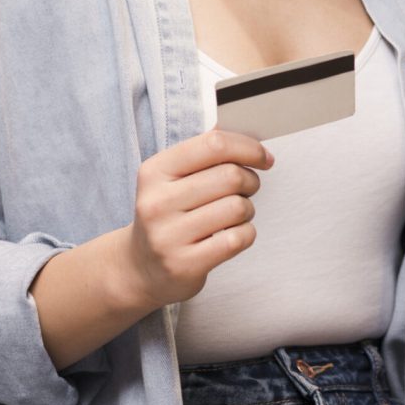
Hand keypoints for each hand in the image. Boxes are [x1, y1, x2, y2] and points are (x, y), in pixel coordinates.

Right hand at [117, 129, 273, 308]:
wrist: (141, 267)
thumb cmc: (169, 214)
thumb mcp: (172, 178)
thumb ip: (206, 153)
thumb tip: (248, 138)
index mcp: (155, 171)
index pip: (214, 144)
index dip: (249, 148)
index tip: (263, 159)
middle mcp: (157, 202)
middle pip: (231, 176)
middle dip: (251, 181)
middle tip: (246, 190)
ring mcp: (168, 236)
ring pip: (238, 207)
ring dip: (247, 209)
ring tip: (234, 215)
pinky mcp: (184, 264)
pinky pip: (238, 238)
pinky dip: (246, 233)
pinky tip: (231, 234)